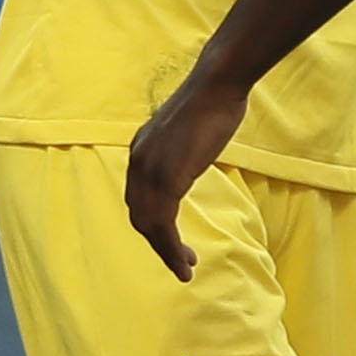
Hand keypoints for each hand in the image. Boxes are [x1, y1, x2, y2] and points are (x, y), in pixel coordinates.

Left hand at [123, 71, 246, 280]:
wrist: (217, 86)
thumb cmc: (212, 103)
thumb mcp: (187, 133)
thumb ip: (180, 152)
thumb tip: (187, 161)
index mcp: (141, 151)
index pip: (139, 199)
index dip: (153, 224)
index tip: (172, 240)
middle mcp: (138, 162)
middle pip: (140, 216)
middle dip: (158, 244)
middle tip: (180, 263)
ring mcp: (150, 171)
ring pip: (149, 226)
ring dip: (166, 253)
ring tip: (185, 270)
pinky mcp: (167, 179)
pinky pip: (164, 224)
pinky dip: (172, 248)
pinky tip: (185, 262)